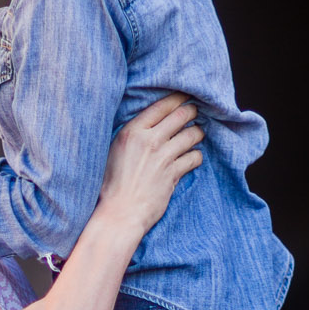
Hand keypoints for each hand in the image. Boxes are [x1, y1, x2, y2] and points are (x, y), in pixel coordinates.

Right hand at [96, 95, 202, 238]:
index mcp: (132, 131)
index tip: (185, 96)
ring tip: (196, 134)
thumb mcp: (114, 151)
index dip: (177, 98)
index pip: (161, 106)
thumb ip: (133, 135)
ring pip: (192, 134)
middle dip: (191, 111)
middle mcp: (149, 140)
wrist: (118, 213)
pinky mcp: (173, 174)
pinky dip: (196, 156)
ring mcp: (163, 157)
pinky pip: (194, 157)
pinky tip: (192, 158)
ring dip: (197, 133)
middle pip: (180, 115)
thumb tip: (150, 124)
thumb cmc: (111, 185)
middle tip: (195, 112)